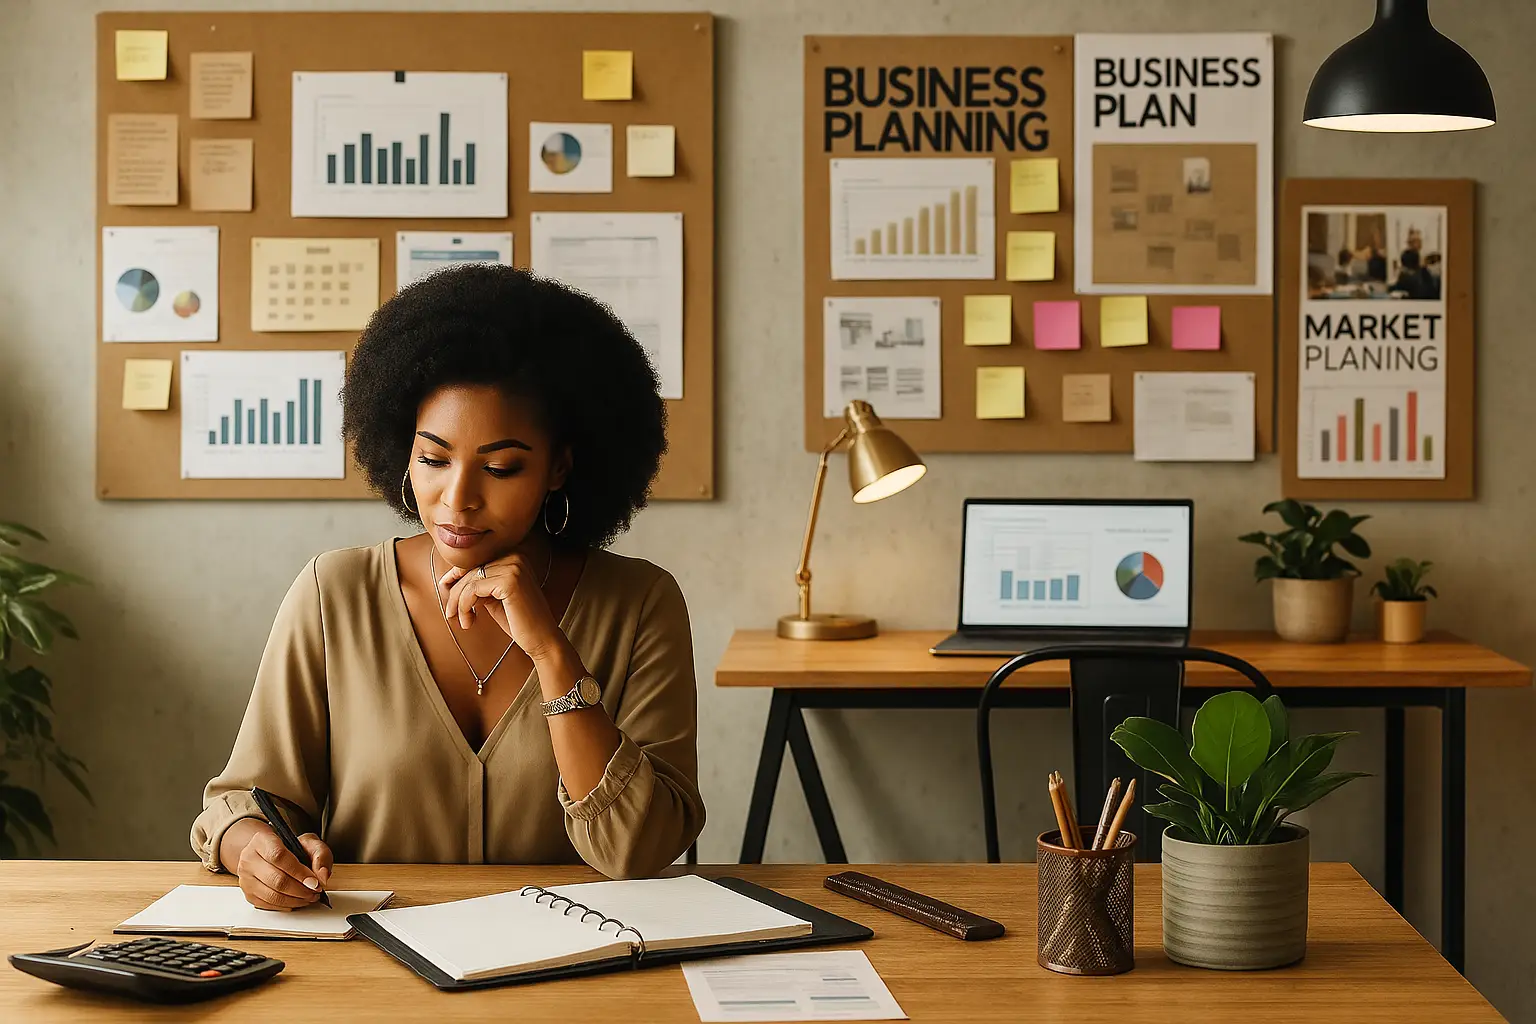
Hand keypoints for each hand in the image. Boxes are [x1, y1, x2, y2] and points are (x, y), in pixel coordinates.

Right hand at [235, 826, 332, 911]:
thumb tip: (322, 876)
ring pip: (272, 895)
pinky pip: (268, 905)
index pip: (279, 857)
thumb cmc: (290, 848)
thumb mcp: (310, 843)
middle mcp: (249, 858)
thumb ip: (320, 855)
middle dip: (301, 889)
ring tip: (309, 897)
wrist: (270, 853)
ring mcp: (246, 877)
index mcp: (262, 841)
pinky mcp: (248, 893)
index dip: (299, 872)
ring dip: (295, 900)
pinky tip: (297, 901)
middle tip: (315, 891)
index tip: (314, 882)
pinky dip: (286, 906)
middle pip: (276, 879)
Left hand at [437, 550, 563, 657]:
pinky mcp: (509, 581)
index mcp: (514, 556)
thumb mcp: (493, 596)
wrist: (541, 639)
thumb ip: (477, 583)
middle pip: (470, 570)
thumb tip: (448, 579)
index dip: (456, 575)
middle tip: (451, 614)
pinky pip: (473, 590)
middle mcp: (515, 556)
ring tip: (463, 621)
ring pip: (469, 581)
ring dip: (459, 604)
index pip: (476, 561)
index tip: (445, 589)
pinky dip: (465, 607)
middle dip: (456, 593)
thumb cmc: (517, 620)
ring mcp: (514, 567)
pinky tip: (470, 621)